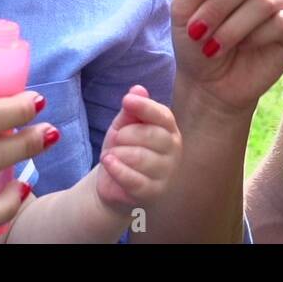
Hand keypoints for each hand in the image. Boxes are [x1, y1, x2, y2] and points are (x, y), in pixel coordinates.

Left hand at [95, 85, 181, 213]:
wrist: (114, 184)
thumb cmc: (123, 150)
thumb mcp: (123, 126)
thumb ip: (131, 110)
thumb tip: (138, 89)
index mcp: (169, 130)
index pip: (163, 116)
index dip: (145, 107)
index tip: (126, 100)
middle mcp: (174, 151)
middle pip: (151, 135)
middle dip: (125, 135)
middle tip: (115, 140)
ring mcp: (166, 173)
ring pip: (140, 157)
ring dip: (118, 154)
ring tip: (112, 156)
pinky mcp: (153, 193)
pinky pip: (134, 179)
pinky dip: (117, 169)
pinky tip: (108, 163)